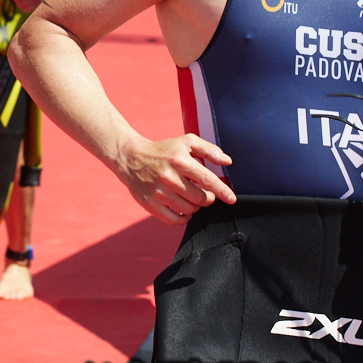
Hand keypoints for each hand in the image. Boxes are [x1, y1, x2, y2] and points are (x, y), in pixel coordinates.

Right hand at [115, 134, 235, 224]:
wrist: (131, 158)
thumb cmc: (164, 151)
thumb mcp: (185, 142)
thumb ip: (208, 150)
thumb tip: (228, 162)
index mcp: (179, 161)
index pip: (207, 180)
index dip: (222, 191)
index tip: (232, 199)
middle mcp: (168, 177)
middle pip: (201, 199)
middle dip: (207, 198)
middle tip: (203, 192)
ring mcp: (158, 193)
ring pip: (190, 209)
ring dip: (195, 206)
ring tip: (189, 196)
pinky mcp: (150, 204)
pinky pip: (175, 220)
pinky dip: (184, 217)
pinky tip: (184, 209)